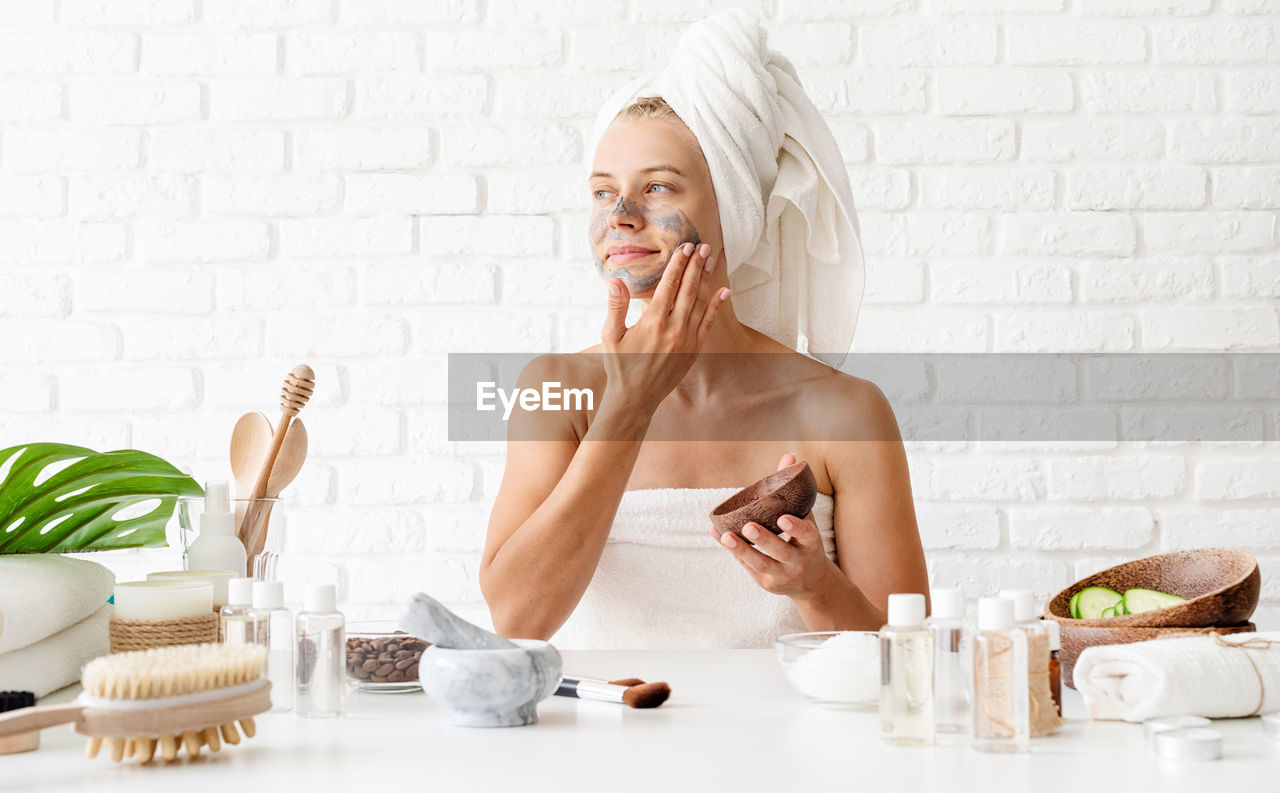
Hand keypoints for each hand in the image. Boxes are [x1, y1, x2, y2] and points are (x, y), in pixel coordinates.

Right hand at [599, 242, 729, 414]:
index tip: (685, 247)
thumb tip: (615, 280)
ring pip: (700, 302)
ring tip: (710, 260)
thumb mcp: (610, 335)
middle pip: (688, 289)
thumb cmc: (620, 365)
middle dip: (696, 265)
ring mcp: (686, 339)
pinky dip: (717, 306)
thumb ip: (616, 306)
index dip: (678, 264)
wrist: (636, 397)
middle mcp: (673, 328)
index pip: (669, 284)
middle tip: (703, 246)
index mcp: (652, 321)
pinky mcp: (694, 350)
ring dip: (706, 279)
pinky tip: (724, 291)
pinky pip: (708, 323)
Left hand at [710, 454, 834, 599]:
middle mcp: (798, 562)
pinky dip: (732, 551)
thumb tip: (789, 456)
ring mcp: (781, 575)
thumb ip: (794, 491)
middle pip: (780, 552)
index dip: (796, 527)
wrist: (811, 582)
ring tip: (726, 536)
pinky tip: (718, 535)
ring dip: (742, 550)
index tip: (783, 519)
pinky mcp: (765, 582)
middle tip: (749, 526)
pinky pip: (746, 566)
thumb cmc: (805, 541)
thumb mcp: (806, 519)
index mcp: (812, 544)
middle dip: (764, 540)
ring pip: (760, 563)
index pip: (807, 535)